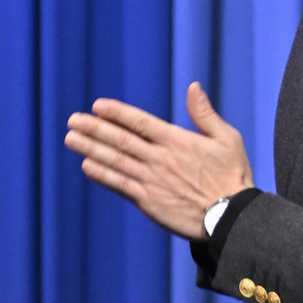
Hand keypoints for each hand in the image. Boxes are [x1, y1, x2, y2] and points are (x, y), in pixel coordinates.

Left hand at [65, 84, 254, 241]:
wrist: (231, 216)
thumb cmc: (232, 176)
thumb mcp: (227, 138)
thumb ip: (205, 114)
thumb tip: (193, 87)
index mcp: (177, 140)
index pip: (140, 122)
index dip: (117, 112)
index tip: (97, 105)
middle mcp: (160, 158)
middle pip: (121, 139)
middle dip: (94, 128)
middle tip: (73, 120)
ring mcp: (151, 180)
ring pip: (115, 161)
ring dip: (91, 148)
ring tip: (70, 138)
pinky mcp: (148, 201)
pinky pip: (120, 185)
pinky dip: (102, 175)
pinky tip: (86, 165)